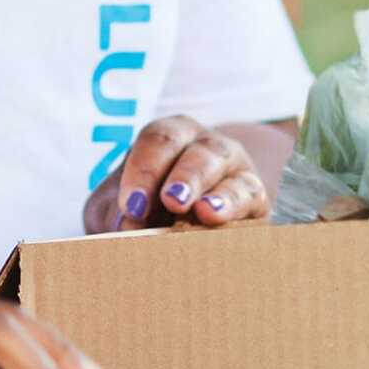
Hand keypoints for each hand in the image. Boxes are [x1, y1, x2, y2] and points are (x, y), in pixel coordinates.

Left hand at [88, 117, 271, 232]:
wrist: (181, 232)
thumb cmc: (143, 211)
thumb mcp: (118, 209)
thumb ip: (114, 214)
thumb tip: (128, 226)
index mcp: (168, 137)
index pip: (158, 140)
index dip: (144, 170)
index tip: (132, 205)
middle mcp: (206, 146)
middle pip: (200, 152)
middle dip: (186, 176)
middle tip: (172, 200)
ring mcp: (236, 171)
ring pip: (232, 175)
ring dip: (218, 195)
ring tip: (203, 212)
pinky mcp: (254, 201)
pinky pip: (251, 200)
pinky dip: (236, 211)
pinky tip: (222, 224)